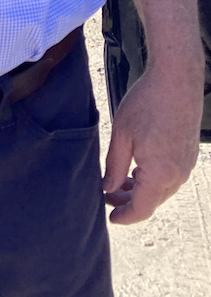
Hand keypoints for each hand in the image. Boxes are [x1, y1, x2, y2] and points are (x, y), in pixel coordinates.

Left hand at [102, 62, 202, 223]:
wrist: (176, 78)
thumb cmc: (147, 103)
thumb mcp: (121, 135)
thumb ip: (114, 166)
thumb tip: (108, 188)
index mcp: (160, 174)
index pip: (141, 209)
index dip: (124, 217)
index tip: (110, 218)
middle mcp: (178, 175)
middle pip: (152, 201)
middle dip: (129, 202)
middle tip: (107, 195)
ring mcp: (186, 164)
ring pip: (161, 189)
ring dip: (141, 189)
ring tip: (119, 181)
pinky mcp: (189, 153)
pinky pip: (170, 176)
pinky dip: (153, 178)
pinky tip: (138, 167)